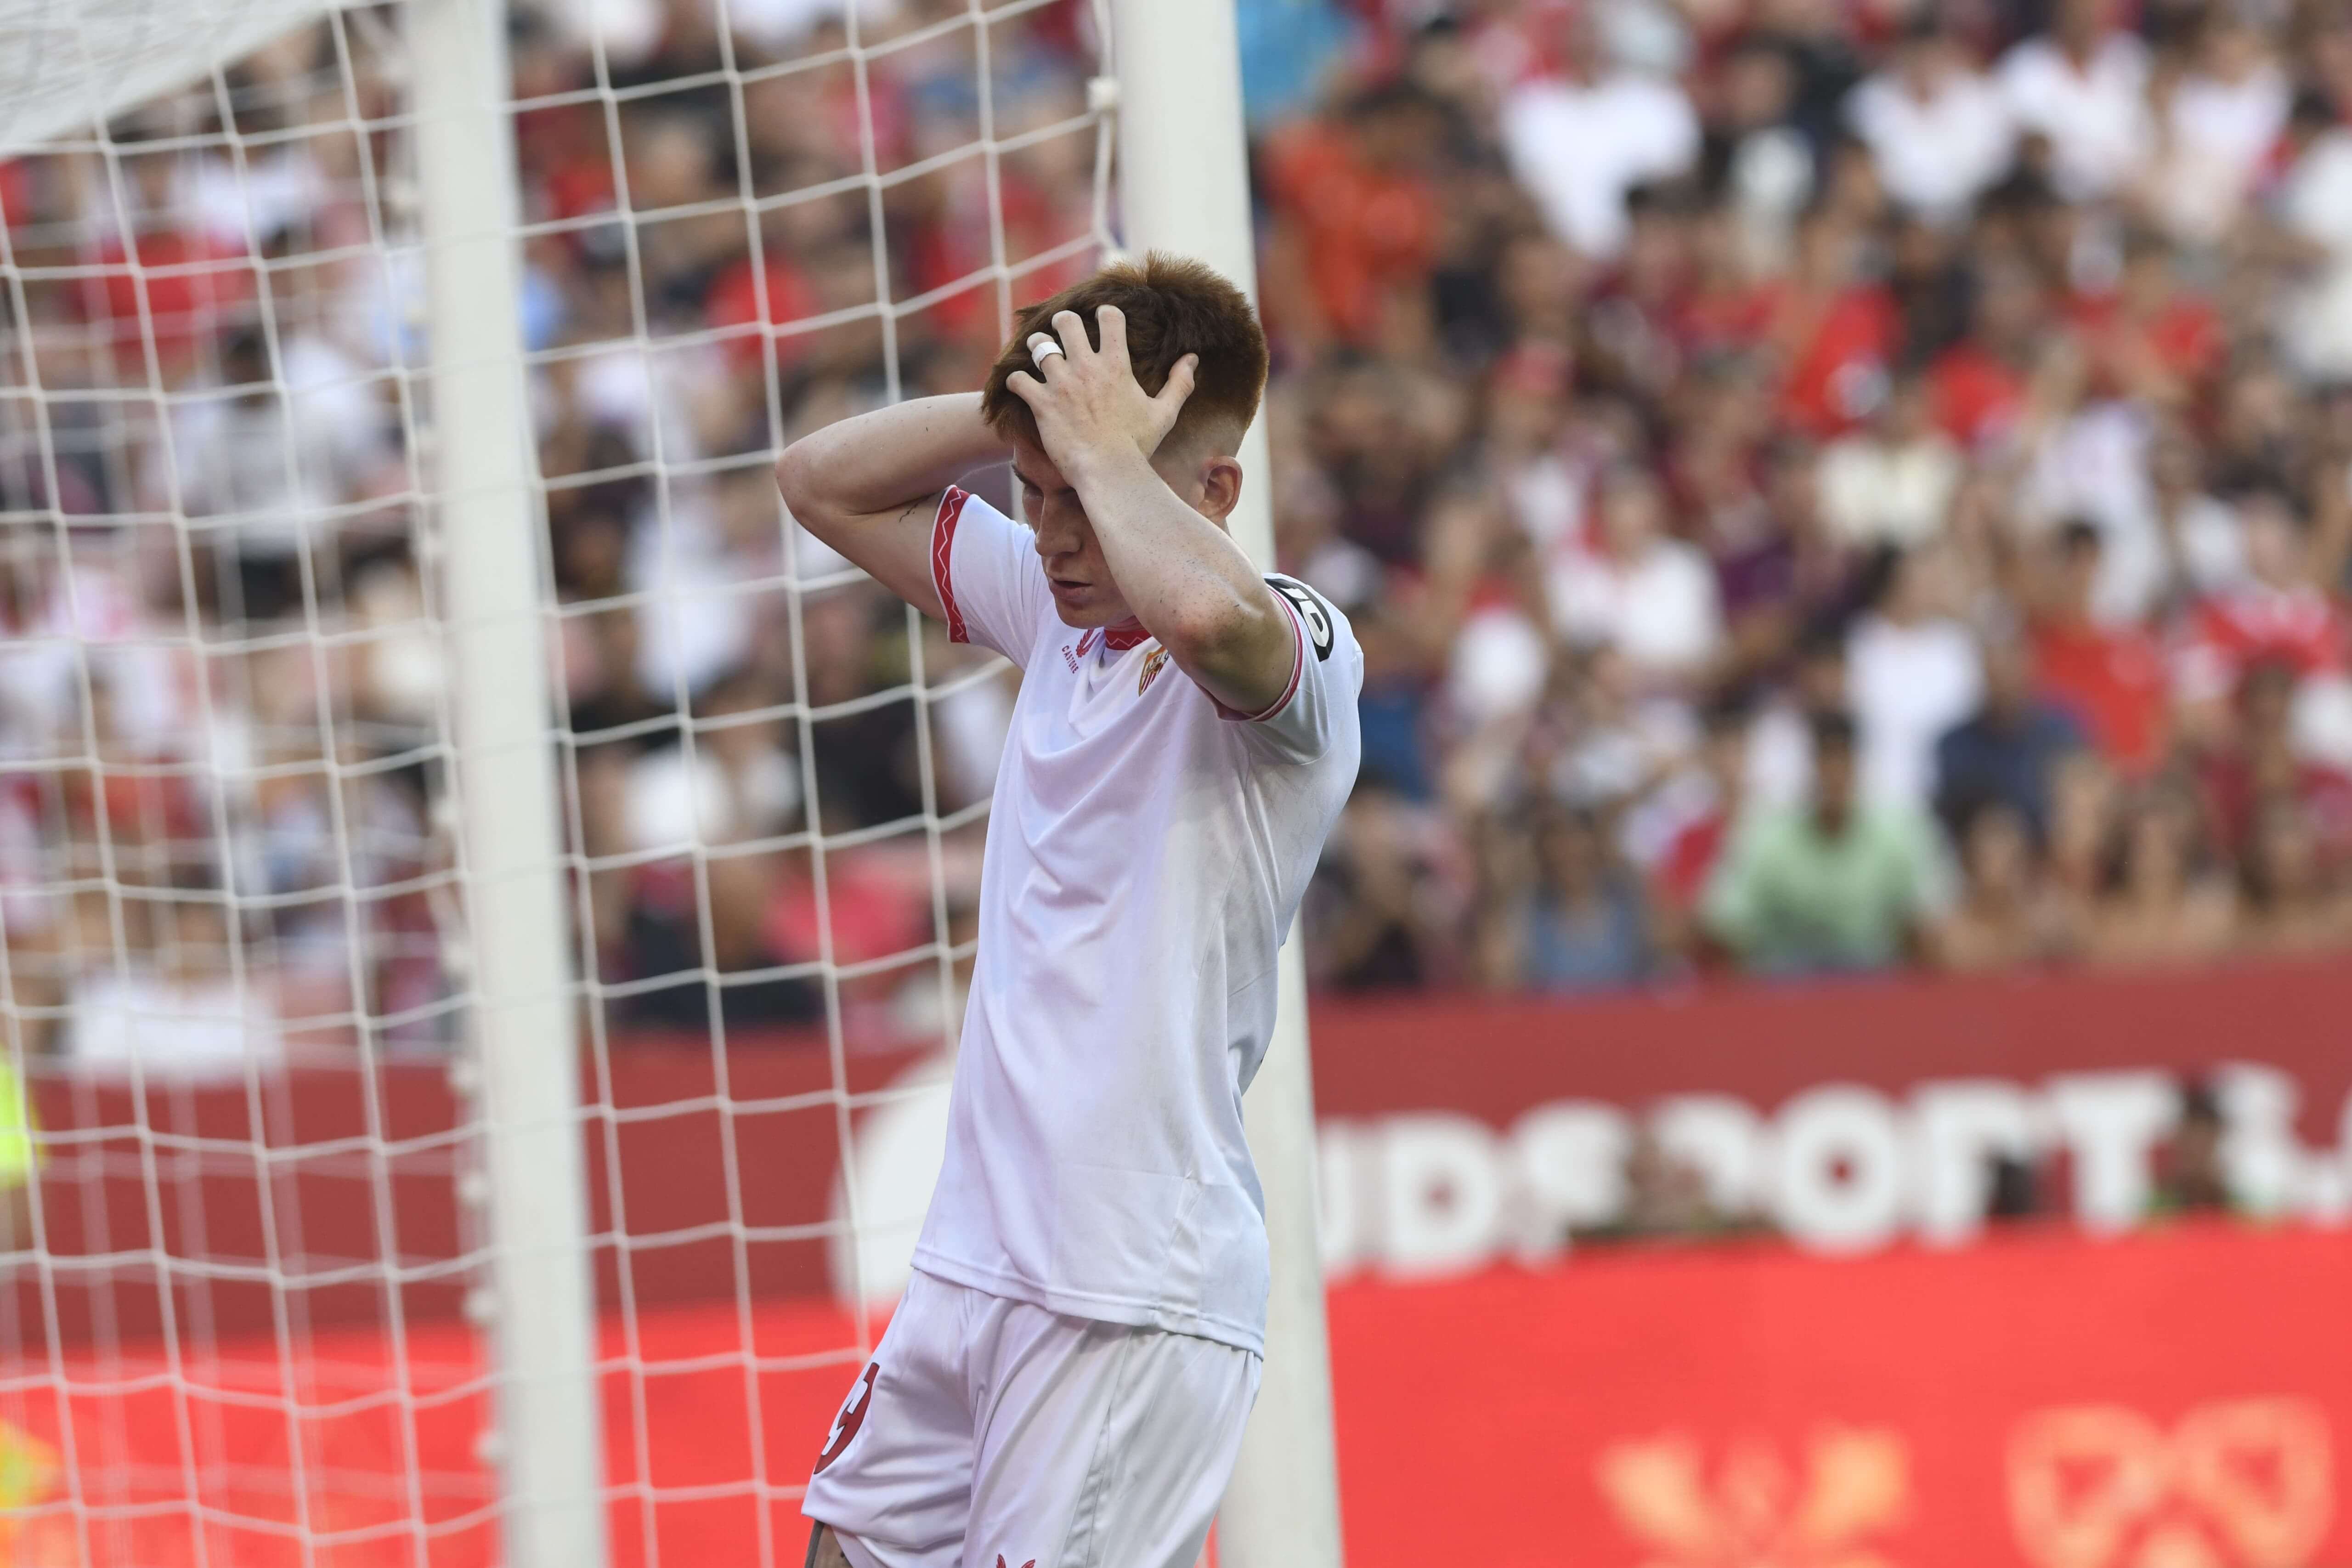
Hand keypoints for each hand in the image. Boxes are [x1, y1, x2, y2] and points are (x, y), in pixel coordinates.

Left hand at [1005, 306, 1197, 473]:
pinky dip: (1016, 381)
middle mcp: (1086, 367)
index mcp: (1116, 365)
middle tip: (1063, 334)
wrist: (1110, 472)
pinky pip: (1018, 380)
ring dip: (1037, 348)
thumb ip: (1179, 383)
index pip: (1109, 317)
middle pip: (1066, 322)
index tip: (1101, 320)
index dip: (1104, 314)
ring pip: (1038, 346)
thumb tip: (1192, 359)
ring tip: (1039, 354)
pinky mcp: (1042, 404)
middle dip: (1063, 324)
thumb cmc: (1138, 445)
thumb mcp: (1164, 414)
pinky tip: (1020, 386)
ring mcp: (1061, 384)